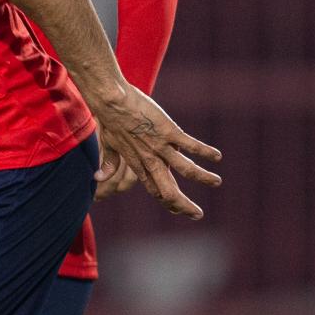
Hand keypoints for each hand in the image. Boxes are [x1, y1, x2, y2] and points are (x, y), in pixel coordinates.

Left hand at [86, 82, 220, 218]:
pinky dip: (205, 152)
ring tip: (217, 181)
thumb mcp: (109, 144)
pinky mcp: (168, 132)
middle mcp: (151, 160)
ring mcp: (160, 147)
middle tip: (198, 214)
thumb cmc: (110, 119)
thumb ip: (109, 163)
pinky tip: (217, 156)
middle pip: (169, 190)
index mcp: (139, 164)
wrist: (111, 100)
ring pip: (186, 170)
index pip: (155, 190)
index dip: (167, 203)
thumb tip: (97, 179)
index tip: (178, 210)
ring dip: (203, 178)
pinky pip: (191, 145)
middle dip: (184, 205)